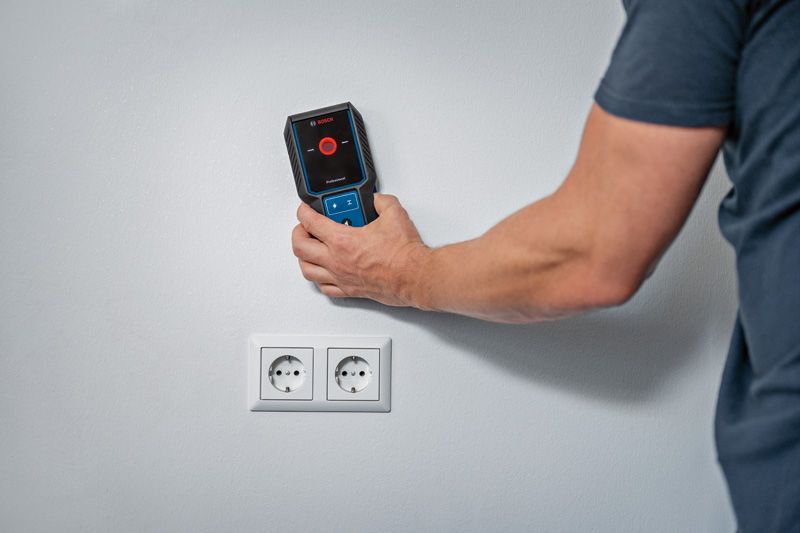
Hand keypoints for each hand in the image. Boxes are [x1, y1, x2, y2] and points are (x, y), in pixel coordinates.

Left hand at [291, 194, 430, 306]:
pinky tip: (323, 272)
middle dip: (298, 233)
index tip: (305, 209)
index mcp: (342, 241)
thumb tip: (377, 200)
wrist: (415, 277)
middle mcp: (336, 261)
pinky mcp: (350, 290)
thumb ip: (382, 202)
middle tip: (305, 227)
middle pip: (300, 247)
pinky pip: (324, 288)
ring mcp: (341, 278)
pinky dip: (318, 278)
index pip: (310, 222)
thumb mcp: (394, 214)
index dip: (304, 212)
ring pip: (307, 269)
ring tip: (309, 248)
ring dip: (304, 257)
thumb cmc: (404, 254)